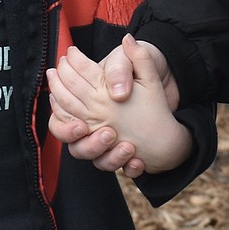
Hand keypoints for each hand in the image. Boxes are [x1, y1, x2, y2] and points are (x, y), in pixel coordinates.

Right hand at [47, 35, 190, 174]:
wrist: (165, 78)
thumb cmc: (136, 68)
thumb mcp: (126, 62)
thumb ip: (117, 69)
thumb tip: (117, 93)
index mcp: (86, 100)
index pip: (62, 121)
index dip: (66, 128)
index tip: (82, 126)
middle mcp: (94, 122)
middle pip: (77, 145)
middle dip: (88, 145)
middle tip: (108, 134)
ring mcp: (111, 137)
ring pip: (98, 160)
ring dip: (110, 157)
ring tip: (128, 146)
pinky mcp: (128, 148)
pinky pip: (124, 167)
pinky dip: (131, 167)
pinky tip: (139, 160)